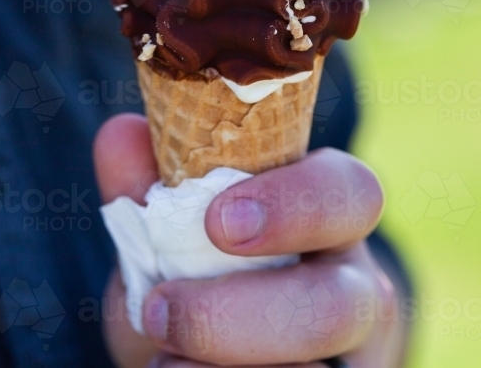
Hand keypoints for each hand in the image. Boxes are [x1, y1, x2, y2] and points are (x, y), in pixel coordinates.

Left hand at [94, 113, 405, 366]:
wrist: (225, 357)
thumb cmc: (208, 281)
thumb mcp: (173, 239)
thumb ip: (150, 193)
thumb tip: (123, 134)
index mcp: (331, 220)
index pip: (351, 192)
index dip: (295, 204)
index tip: (219, 222)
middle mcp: (356, 289)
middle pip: (343, 304)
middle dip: (243, 316)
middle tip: (159, 309)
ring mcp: (352, 354)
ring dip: (228, 365)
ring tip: (161, 358)